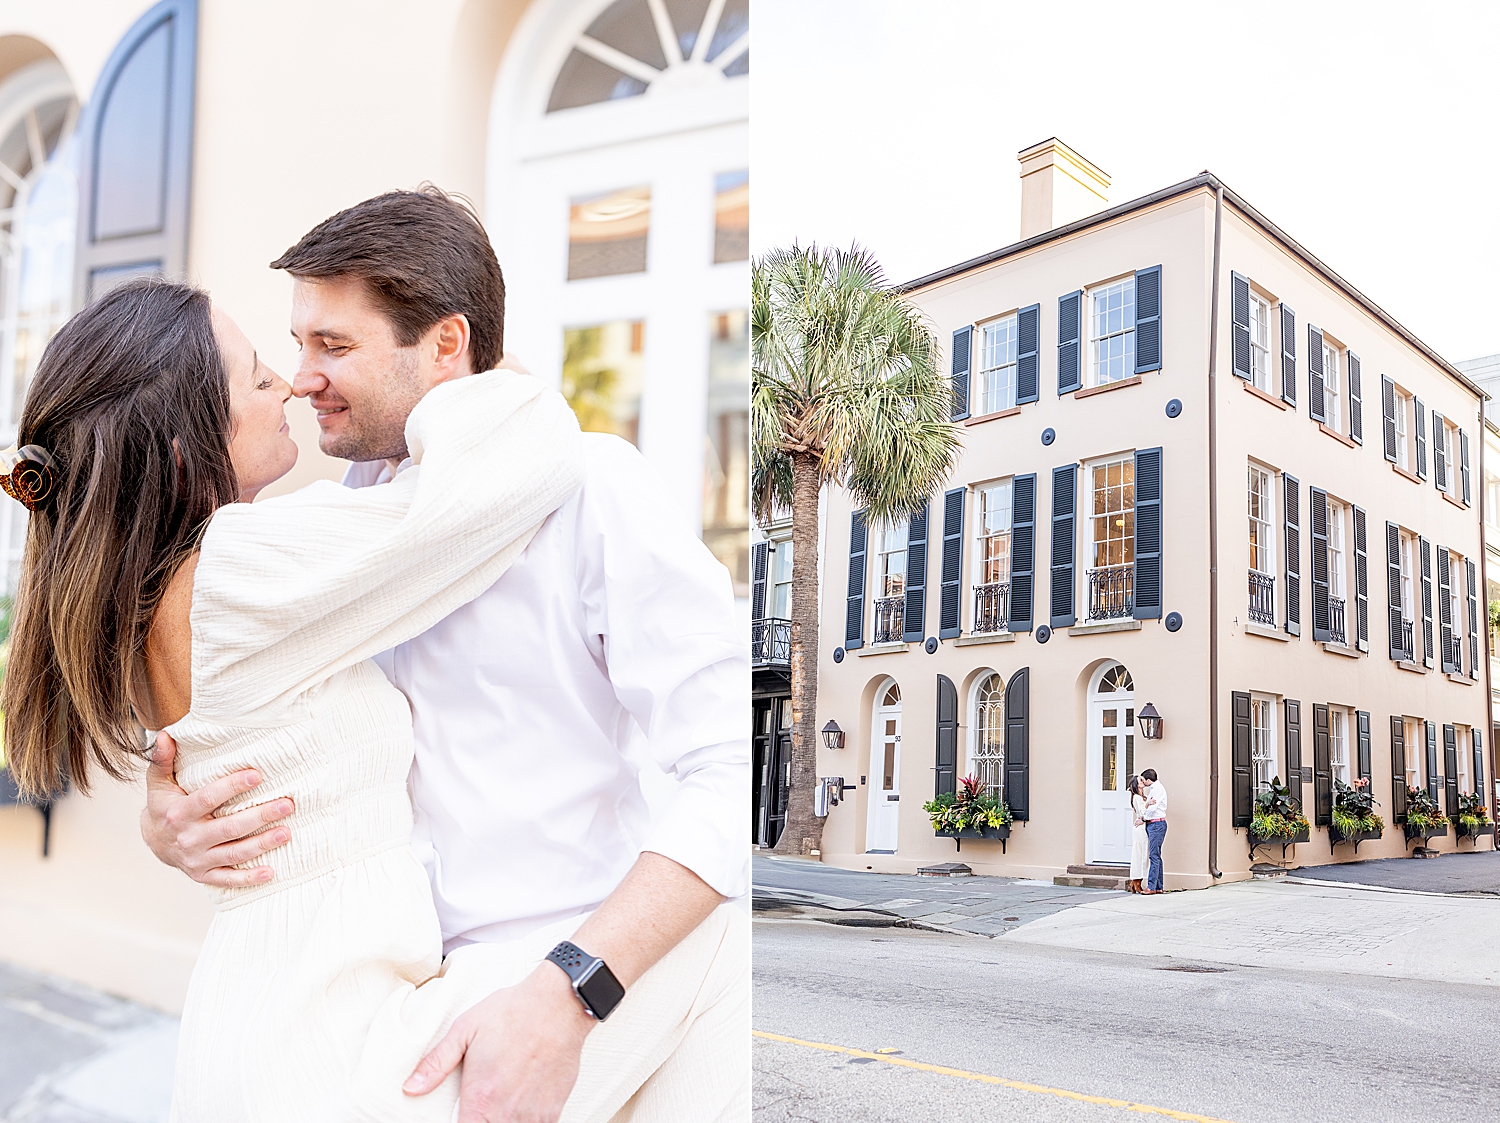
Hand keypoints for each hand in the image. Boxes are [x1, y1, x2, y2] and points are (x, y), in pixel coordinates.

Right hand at [139, 731, 293, 886]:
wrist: (153, 842)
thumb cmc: (164, 805)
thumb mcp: (158, 782)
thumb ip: (162, 760)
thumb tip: (164, 735)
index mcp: (179, 813)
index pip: (208, 798)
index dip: (231, 787)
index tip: (256, 775)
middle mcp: (189, 839)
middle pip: (229, 828)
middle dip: (260, 816)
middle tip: (287, 804)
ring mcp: (197, 859)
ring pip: (234, 853)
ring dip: (262, 844)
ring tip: (286, 832)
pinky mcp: (204, 875)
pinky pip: (228, 879)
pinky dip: (249, 878)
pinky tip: (270, 872)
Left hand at [404, 961, 593, 1121]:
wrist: (558, 1003)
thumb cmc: (511, 1012)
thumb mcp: (465, 1029)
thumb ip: (436, 1063)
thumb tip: (411, 1087)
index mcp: (480, 1098)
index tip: (461, 1113)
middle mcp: (506, 1113)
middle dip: (481, 1120)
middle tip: (481, 1105)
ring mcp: (531, 1115)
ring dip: (503, 1120)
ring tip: (500, 1102)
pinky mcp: (552, 1110)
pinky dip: (525, 1120)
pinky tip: (520, 1106)